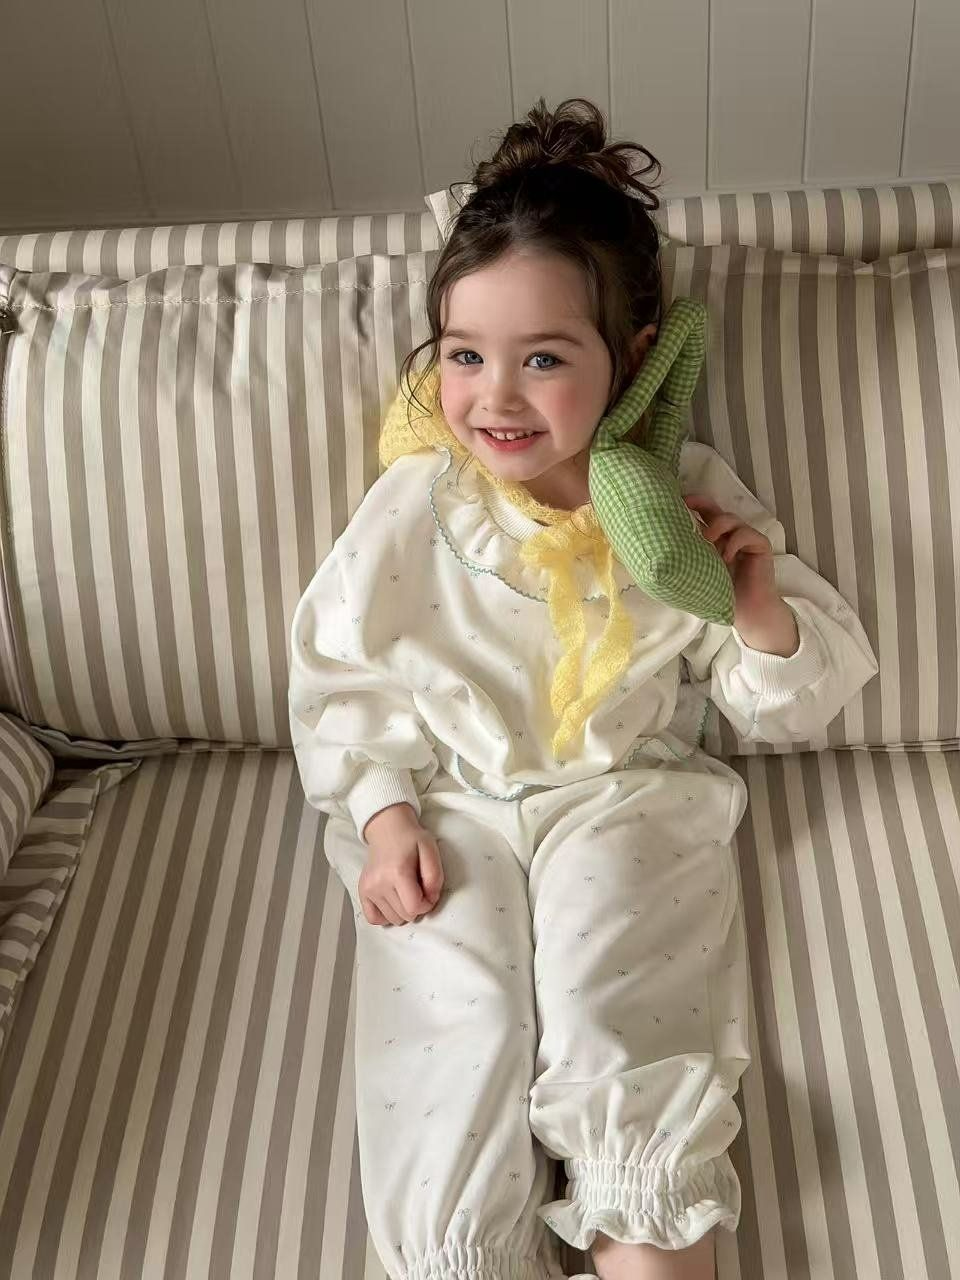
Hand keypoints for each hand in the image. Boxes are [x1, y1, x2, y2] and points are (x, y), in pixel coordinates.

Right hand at [359, 803, 444, 926]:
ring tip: (405, 891)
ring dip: (403, 910)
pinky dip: (385, 916)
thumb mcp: (431, 850)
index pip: (414, 908)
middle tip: (418, 888)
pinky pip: (373, 919)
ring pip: (392, 919)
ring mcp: (368, 888)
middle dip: (416, 907)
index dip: (427, 904)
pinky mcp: (362, 891)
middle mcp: (379, 883)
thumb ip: (435, 877)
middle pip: (404, 916)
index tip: (428, 892)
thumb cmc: (411, 839)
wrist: (387, 828)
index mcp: (397, 872)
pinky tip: (393, 902)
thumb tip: (431, 899)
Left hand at [683, 492, 778, 615]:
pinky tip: (727, 557)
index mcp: (712, 538)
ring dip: (716, 527)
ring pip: (730, 518)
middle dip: (700, 503)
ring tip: (708, 540)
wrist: (747, 612)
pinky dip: (734, 542)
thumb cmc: (720, 595)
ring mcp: (745, 537)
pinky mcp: (760, 544)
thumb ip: (685, 559)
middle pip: (715, 509)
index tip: (673, 502)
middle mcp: (728, 534)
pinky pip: (746, 534)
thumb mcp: (697, 573)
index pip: (701, 514)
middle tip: (686, 505)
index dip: (689, 504)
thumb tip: (655, 552)